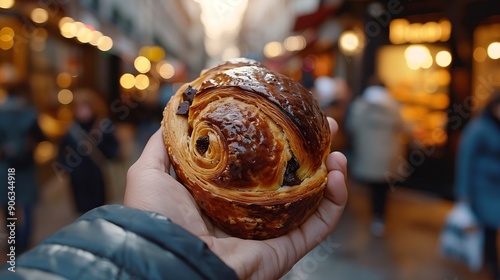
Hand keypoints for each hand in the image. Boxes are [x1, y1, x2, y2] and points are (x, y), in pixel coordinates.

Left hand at [124, 117, 347, 279]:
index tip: (287, 115)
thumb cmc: (156, 217)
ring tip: (336, 149)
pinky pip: (319, 225)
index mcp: (222, 194)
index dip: (274, 139)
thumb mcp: (150, 171)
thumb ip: (164, 145)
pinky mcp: (286, 249)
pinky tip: (340, 175)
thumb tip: (176, 115)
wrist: (168, 260)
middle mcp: (249, 211)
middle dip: (309, 152)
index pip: (256, 163)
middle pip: (288, 179)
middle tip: (323, 127)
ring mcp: (270, 230)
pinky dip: (336, 202)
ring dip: (329, 174)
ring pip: (310, 200)